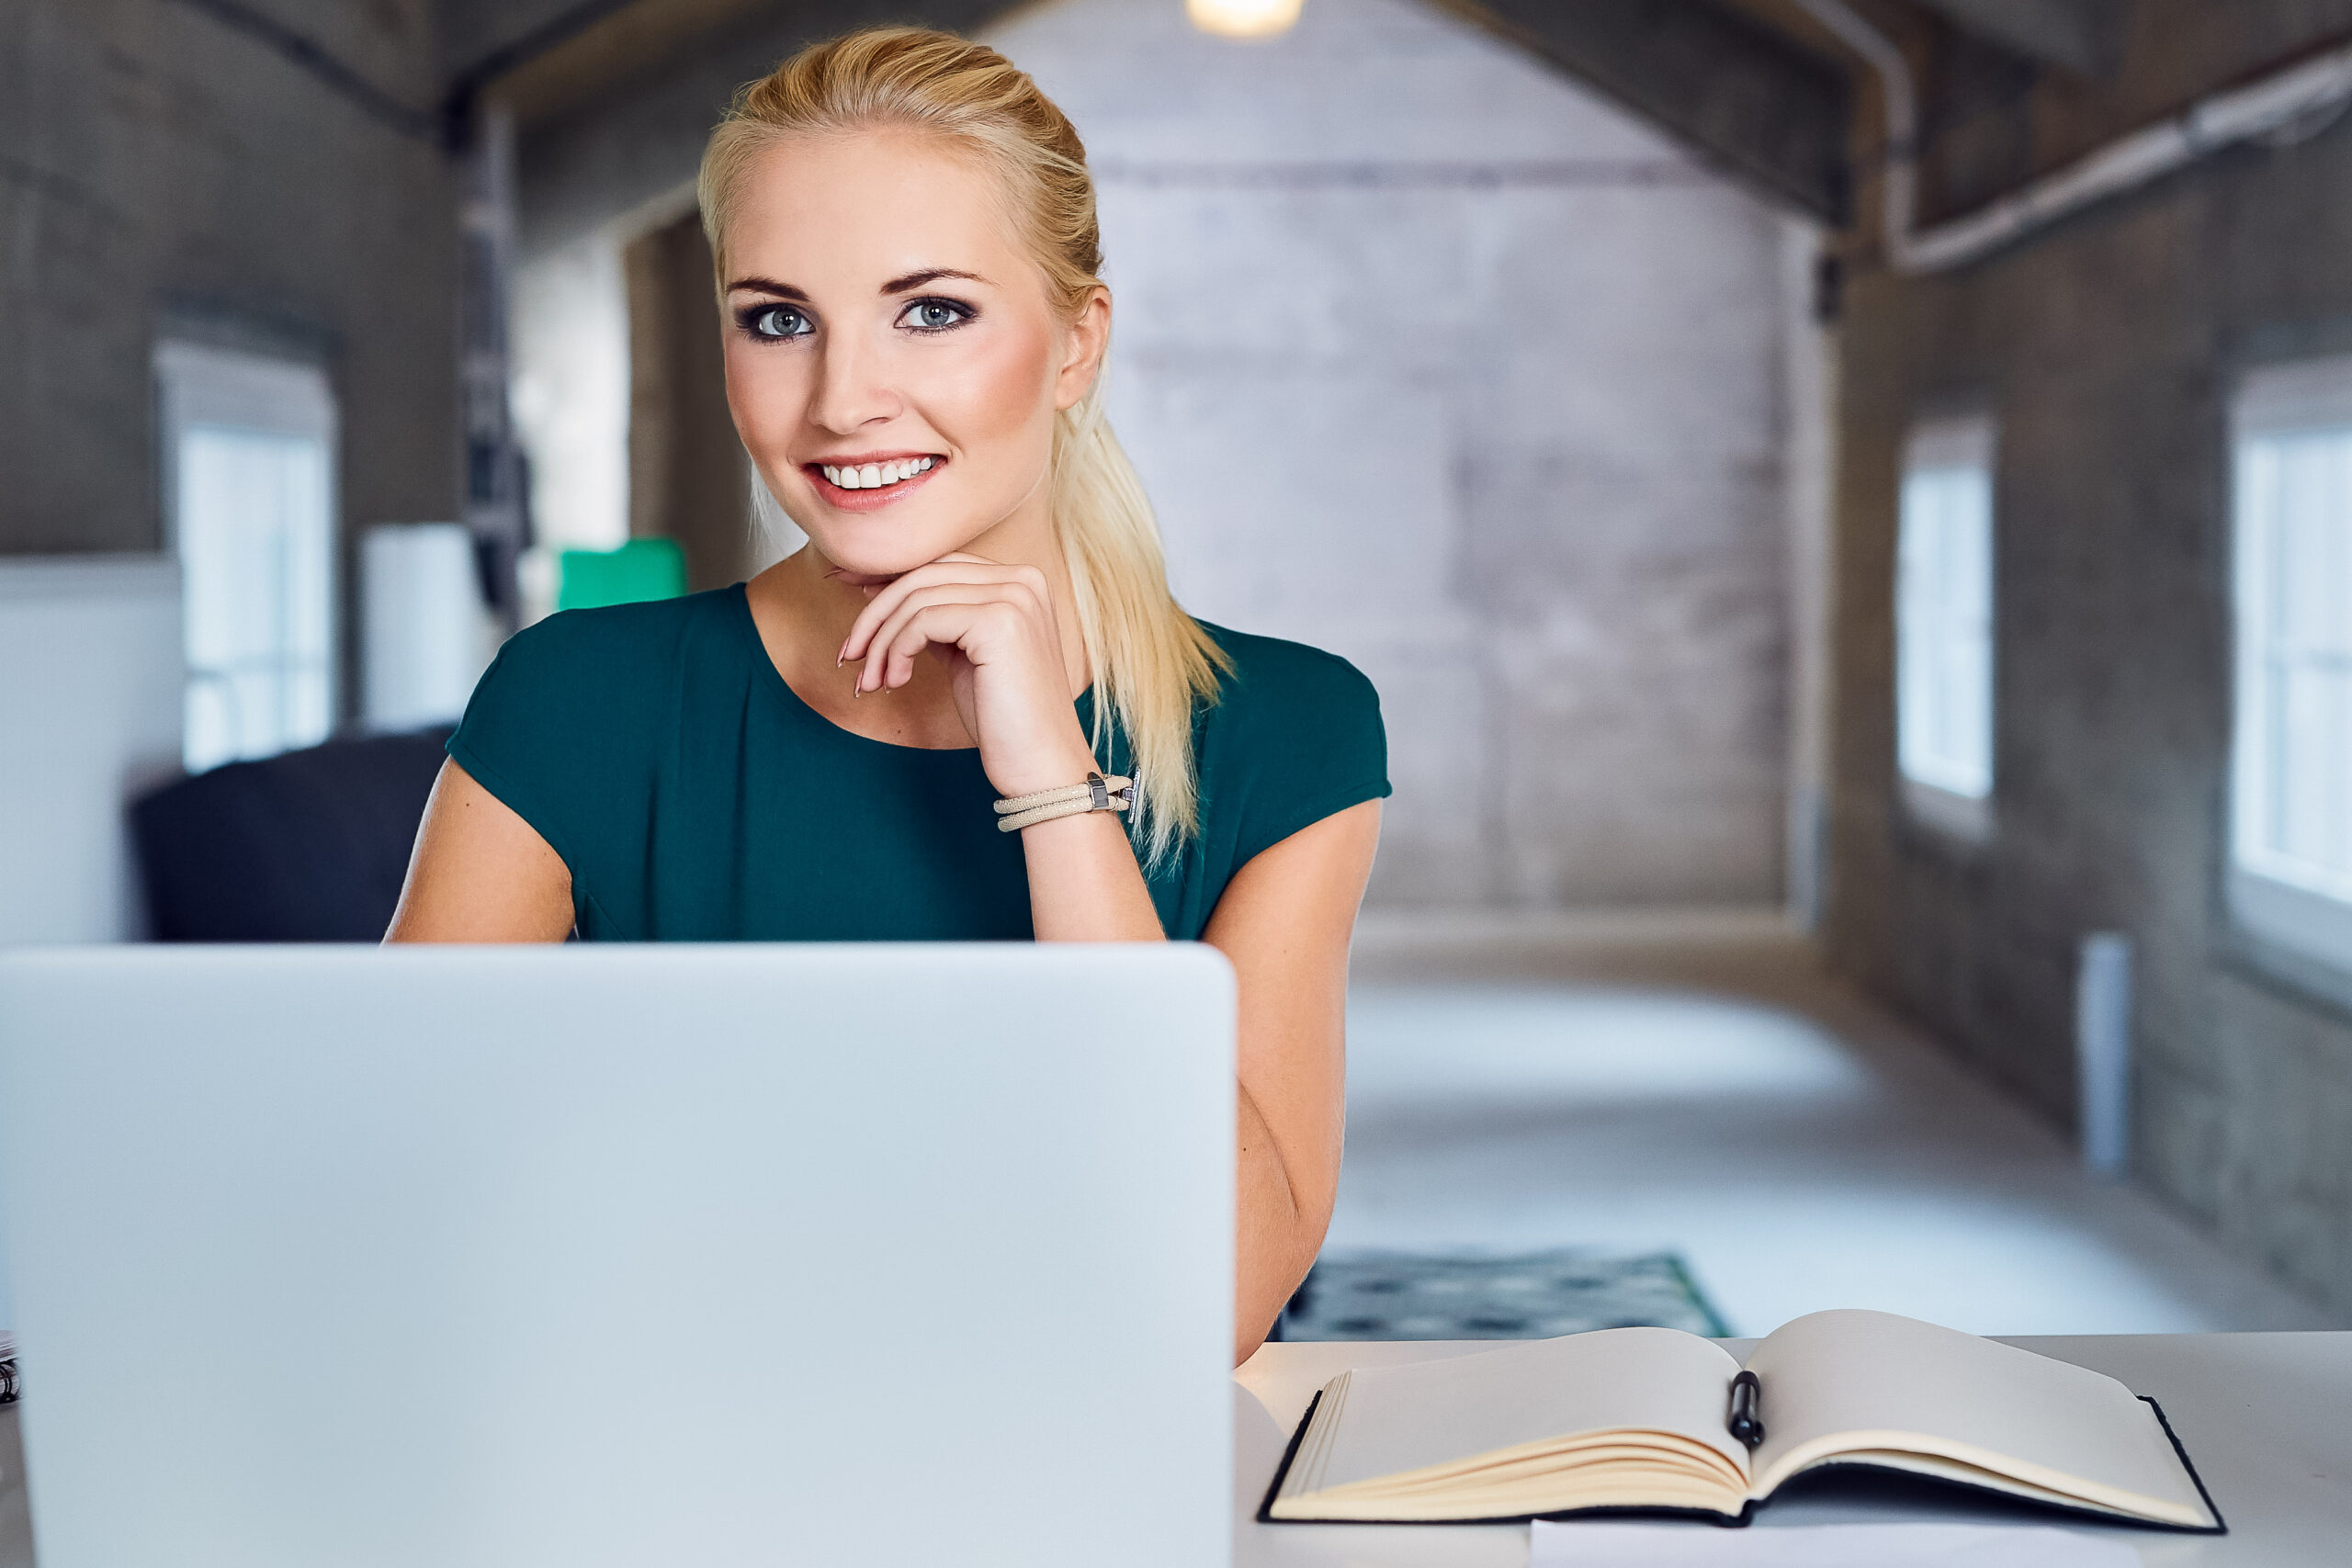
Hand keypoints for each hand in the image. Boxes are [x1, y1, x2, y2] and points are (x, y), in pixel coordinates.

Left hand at [838, 553, 1099, 797]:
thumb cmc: (1003, 718)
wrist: (1041, 764)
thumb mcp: (963, 655)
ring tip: (872, 680)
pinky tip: (895, 682)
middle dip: (876, 613)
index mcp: (1021, 581)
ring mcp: (1014, 597)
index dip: (888, 575)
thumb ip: (935, 619)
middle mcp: (1022, 580)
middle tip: (850, 653)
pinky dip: (896, 651)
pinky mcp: (998, 622)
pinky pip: (922, 621)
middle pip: (924, 574)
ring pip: (917, 598)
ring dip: (882, 641)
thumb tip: (876, 589)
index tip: (845, 587)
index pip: (940, 562)